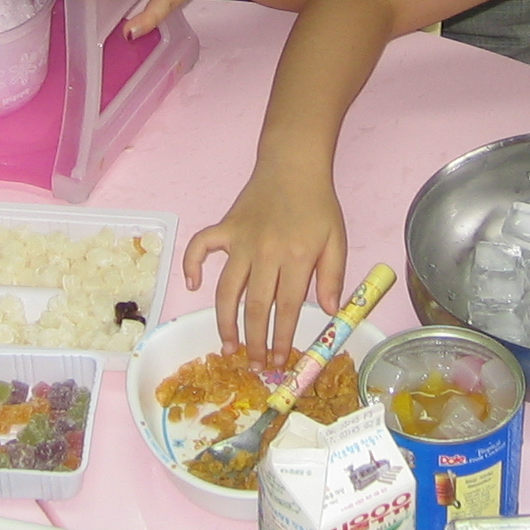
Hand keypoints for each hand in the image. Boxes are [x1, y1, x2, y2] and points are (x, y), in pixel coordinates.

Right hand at [182, 171, 346, 368]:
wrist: (293, 165)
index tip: (279, 361)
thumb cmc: (317, 206)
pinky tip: (193, 285)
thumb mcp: (337, 240)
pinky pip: (201, 248)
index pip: (287, 308)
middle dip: (254, 341)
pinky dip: (192, 265)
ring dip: (225, 321)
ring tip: (228, 347)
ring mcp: (241, 240)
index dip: (282, 338)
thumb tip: (328, 312)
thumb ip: (332, 277)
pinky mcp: (225, 227)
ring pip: (226, 289)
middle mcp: (265, 252)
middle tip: (254, 365)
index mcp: (296, 257)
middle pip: (255, 306)